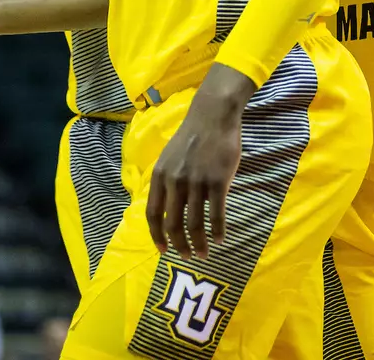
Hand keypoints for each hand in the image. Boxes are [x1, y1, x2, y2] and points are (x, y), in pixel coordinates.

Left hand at [147, 86, 244, 258]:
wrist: (213, 116)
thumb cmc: (192, 136)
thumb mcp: (169, 158)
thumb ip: (166, 181)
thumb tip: (165, 208)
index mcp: (160, 177)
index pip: (153, 215)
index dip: (157, 236)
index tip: (163, 251)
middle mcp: (175, 182)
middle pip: (173, 223)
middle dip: (180, 245)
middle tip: (188, 257)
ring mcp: (196, 182)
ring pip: (195, 223)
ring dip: (199, 243)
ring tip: (205, 253)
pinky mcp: (218, 181)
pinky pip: (216, 213)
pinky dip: (218, 230)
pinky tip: (220, 239)